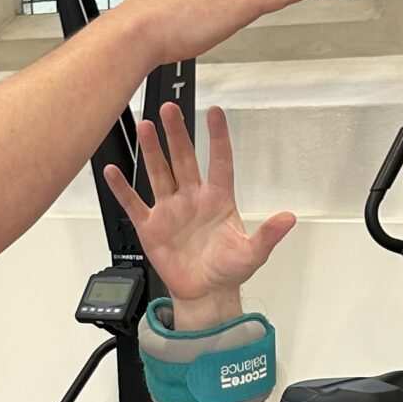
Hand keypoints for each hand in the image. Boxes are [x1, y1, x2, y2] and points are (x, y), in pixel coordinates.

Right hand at [105, 104, 295, 306]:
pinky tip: (113, 171)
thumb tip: (290, 218)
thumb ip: (268, 235)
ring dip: (151, 151)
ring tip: (145, 127)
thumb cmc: (227, 270)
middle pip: (183, 159)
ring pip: (159, 173)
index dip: (218, 137)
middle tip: (169, 109)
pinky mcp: (151, 226)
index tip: (216, 112)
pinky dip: (122, 188)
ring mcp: (170, 210)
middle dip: (177, 134)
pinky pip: (134, 203)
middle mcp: (192, 198)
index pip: (219, 162)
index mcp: (218, 199)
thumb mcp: (252, 253)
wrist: (204, 293)